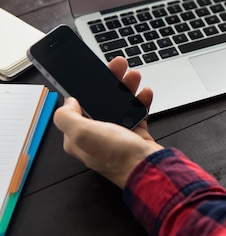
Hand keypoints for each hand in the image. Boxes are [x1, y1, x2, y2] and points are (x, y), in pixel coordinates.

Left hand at [53, 57, 162, 186]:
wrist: (149, 168)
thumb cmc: (117, 156)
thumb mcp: (81, 133)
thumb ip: (66, 116)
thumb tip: (68, 102)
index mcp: (78, 136)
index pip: (78, 106)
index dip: (86, 87)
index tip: (93, 72)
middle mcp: (97, 135)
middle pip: (101, 101)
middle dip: (111, 82)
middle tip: (119, 66)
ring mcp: (118, 134)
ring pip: (120, 104)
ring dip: (127, 88)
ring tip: (134, 76)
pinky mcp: (136, 134)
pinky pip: (137, 112)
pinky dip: (141, 101)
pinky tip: (145, 93)